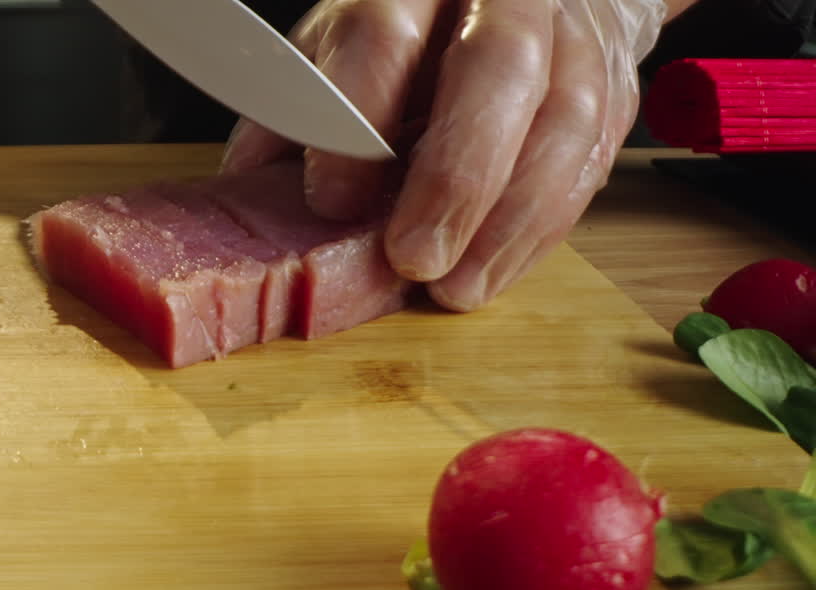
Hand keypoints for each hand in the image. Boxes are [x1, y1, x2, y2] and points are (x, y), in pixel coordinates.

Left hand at [221, 0, 669, 310]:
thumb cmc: (412, 34)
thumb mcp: (336, 52)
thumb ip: (294, 111)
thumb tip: (245, 185)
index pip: (385, 29)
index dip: (356, 117)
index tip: (330, 200)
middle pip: (498, 69)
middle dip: (456, 176)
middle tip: (412, 259)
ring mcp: (572, 33)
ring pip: (565, 120)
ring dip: (509, 221)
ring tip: (455, 288)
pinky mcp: (614, 84)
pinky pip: (594, 160)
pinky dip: (542, 230)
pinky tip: (493, 272)